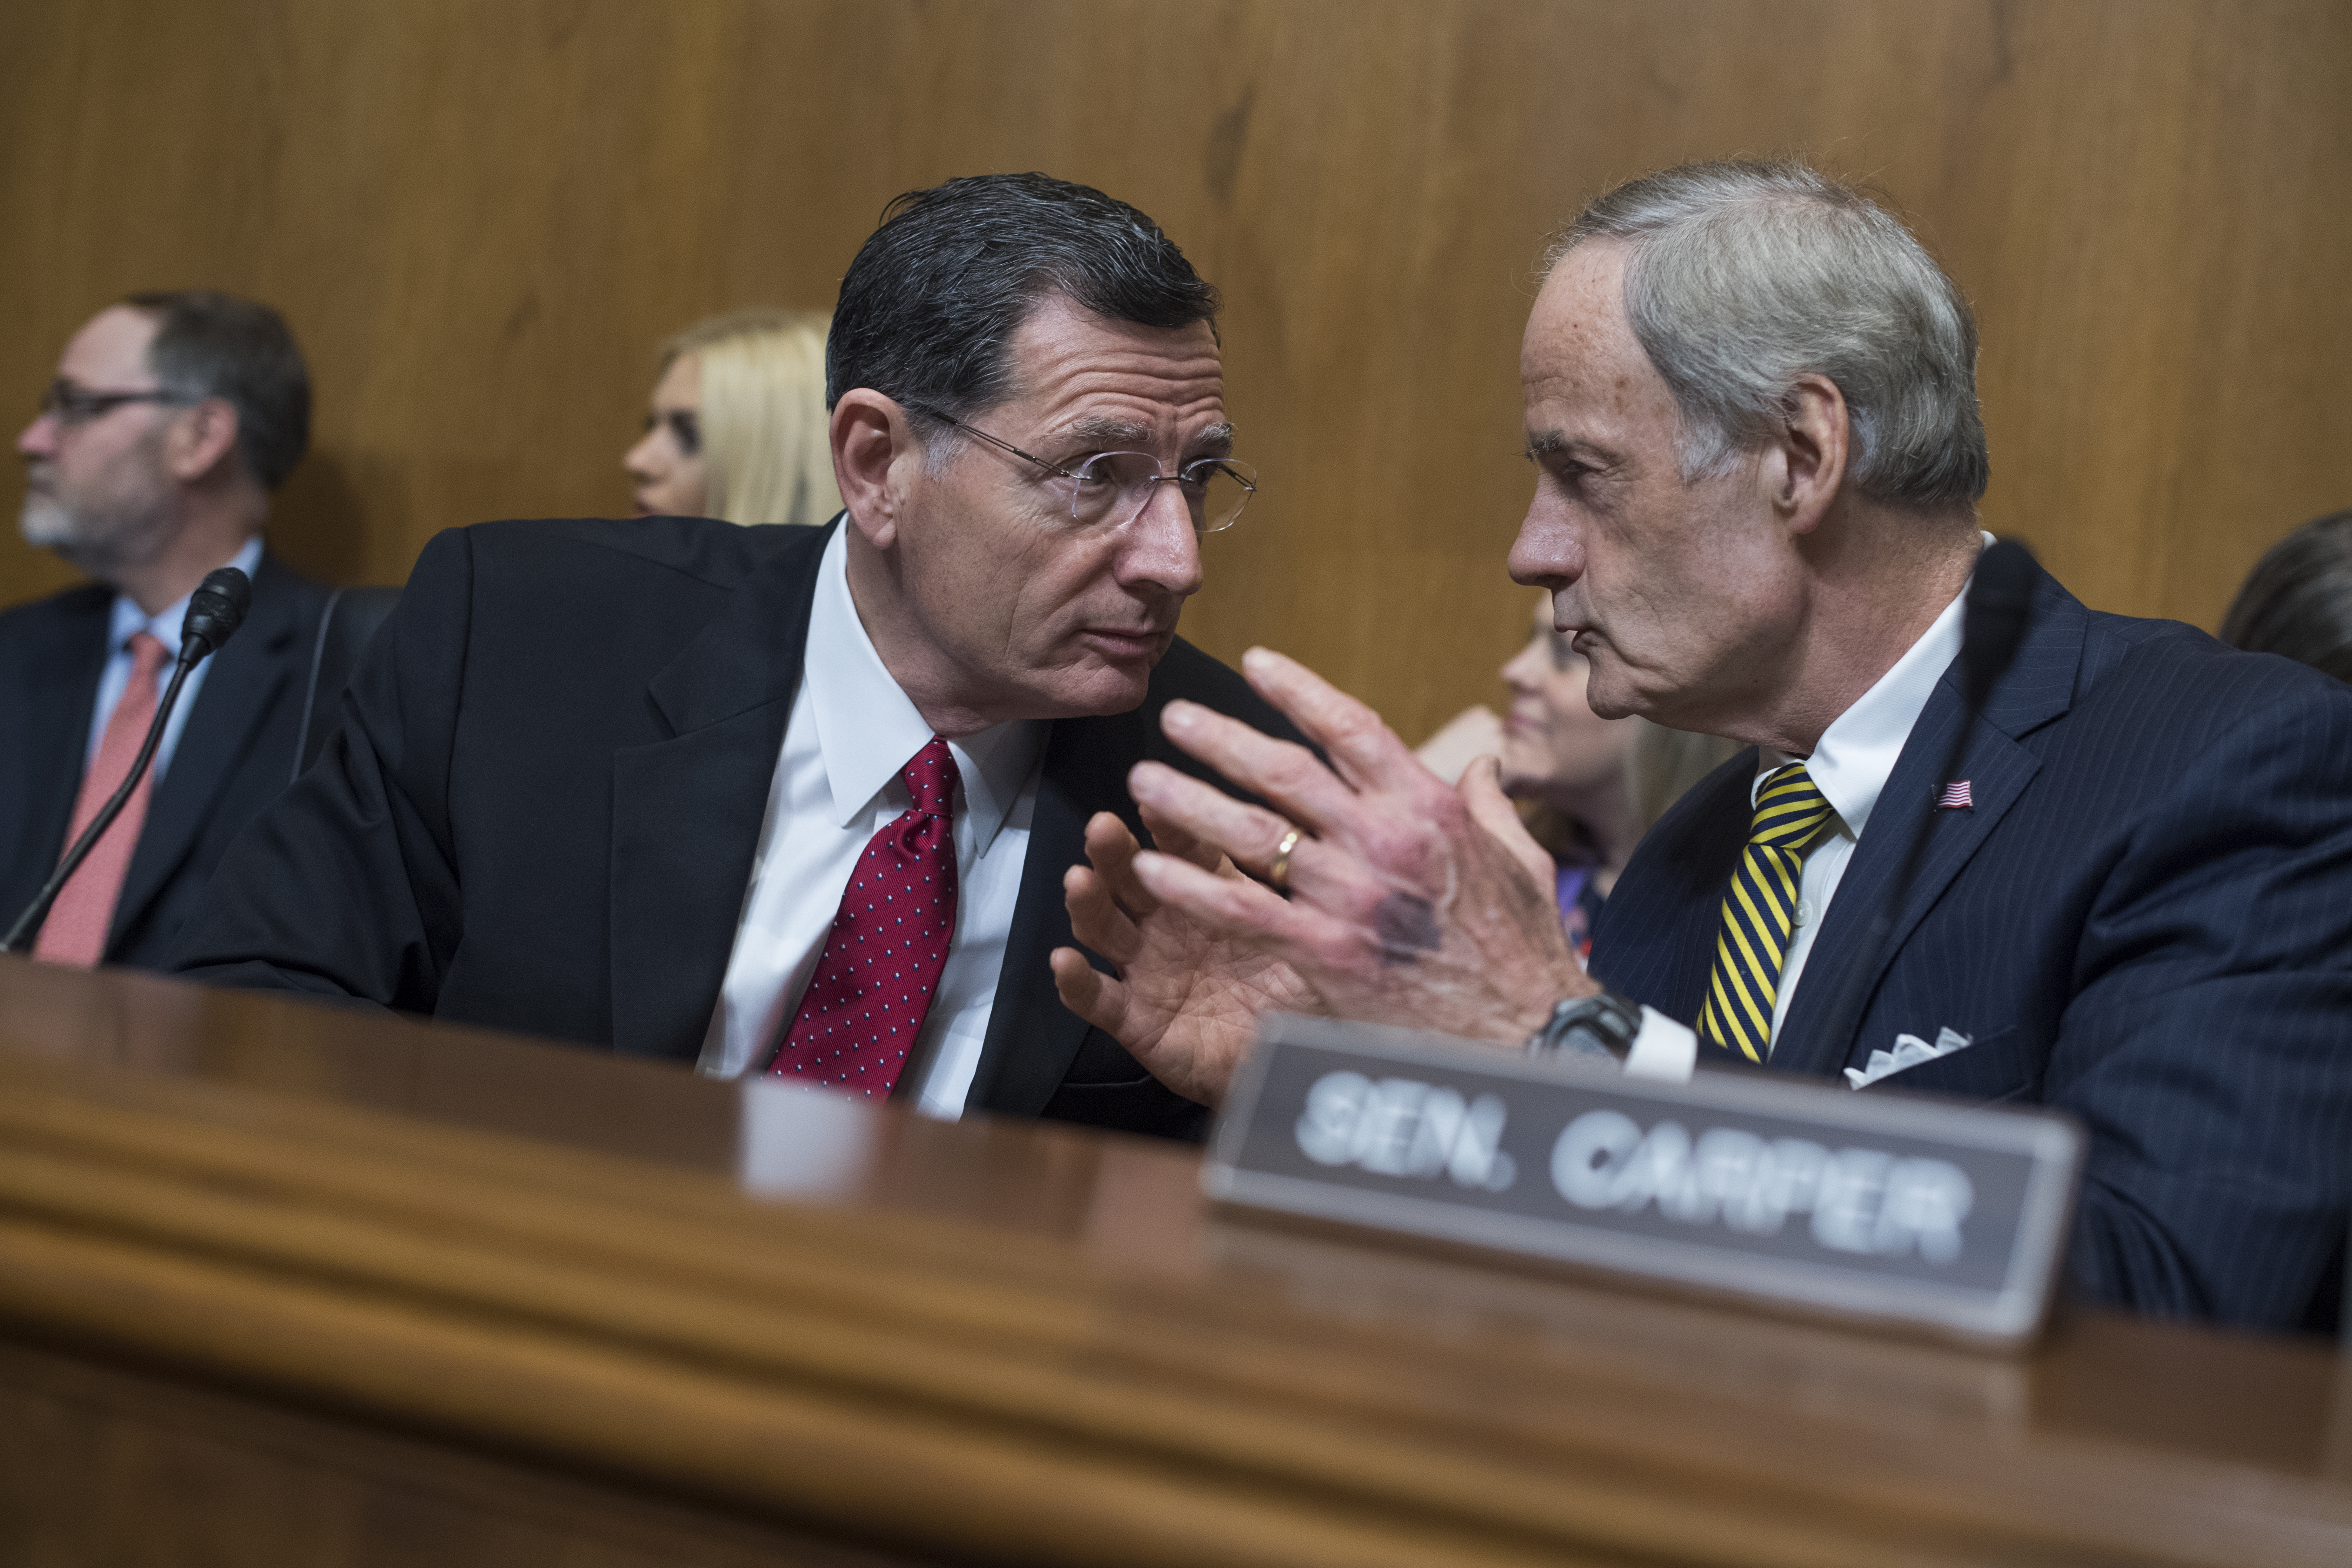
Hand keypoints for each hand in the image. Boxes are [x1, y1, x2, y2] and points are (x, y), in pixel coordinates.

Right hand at [1050, 805, 1321, 1107]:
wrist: (1290, 1060)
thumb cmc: (1296, 992)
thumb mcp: (1303, 932)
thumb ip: (1298, 888)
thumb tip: (1321, 833)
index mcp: (1209, 895)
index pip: (1182, 848)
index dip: (1167, 823)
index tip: (1157, 794)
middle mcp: (1168, 925)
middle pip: (1129, 879)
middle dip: (1112, 852)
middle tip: (1103, 827)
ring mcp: (1148, 970)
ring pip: (1104, 929)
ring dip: (1088, 903)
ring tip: (1079, 880)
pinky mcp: (1135, 1019)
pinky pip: (1098, 1000)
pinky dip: (1077, 983)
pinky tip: (1065, 962)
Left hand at [1124, 647, 1589, 1045]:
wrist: (1525, 1032)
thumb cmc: (1523, 947)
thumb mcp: (1519, 860)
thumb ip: (1489, 804)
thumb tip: (1482, 760)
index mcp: (1429, 807)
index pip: (1351, 727)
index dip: (1298, 690)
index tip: (1255, 663)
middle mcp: (1385, 840)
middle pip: (1285, 772)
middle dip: (1221, 738)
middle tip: (1174, 716)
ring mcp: (1352, 895)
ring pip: (1252, 833)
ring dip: (1190, 801)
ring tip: (1142, 781)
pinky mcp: (1327, 950)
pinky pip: (1244, 908)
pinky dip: (1191, 887)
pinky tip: (1148, 868)